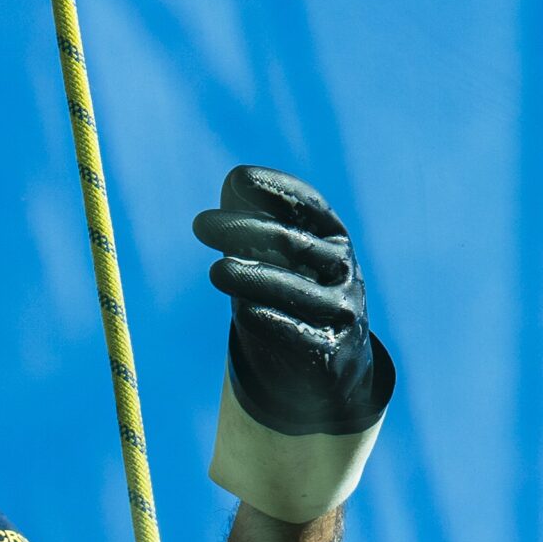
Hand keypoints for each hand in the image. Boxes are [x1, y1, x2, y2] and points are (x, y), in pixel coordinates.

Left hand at [192, 165, 391, 433]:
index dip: (276, 189)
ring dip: (253, 277)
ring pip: (293, 289)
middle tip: (200, 223)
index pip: (307, 206)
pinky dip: (269, 319)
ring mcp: (340, 311)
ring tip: (216, 271)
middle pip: (293, 243)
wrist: (327, 363)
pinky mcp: (328, 351)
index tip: (238, 177)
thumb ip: (255, 223)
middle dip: (245, 229)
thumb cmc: (292, 294)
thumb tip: (233, 183)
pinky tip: (244, 311)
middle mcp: (342, 270)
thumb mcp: (277, 258)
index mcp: (332, 238)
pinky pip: (295, 332)